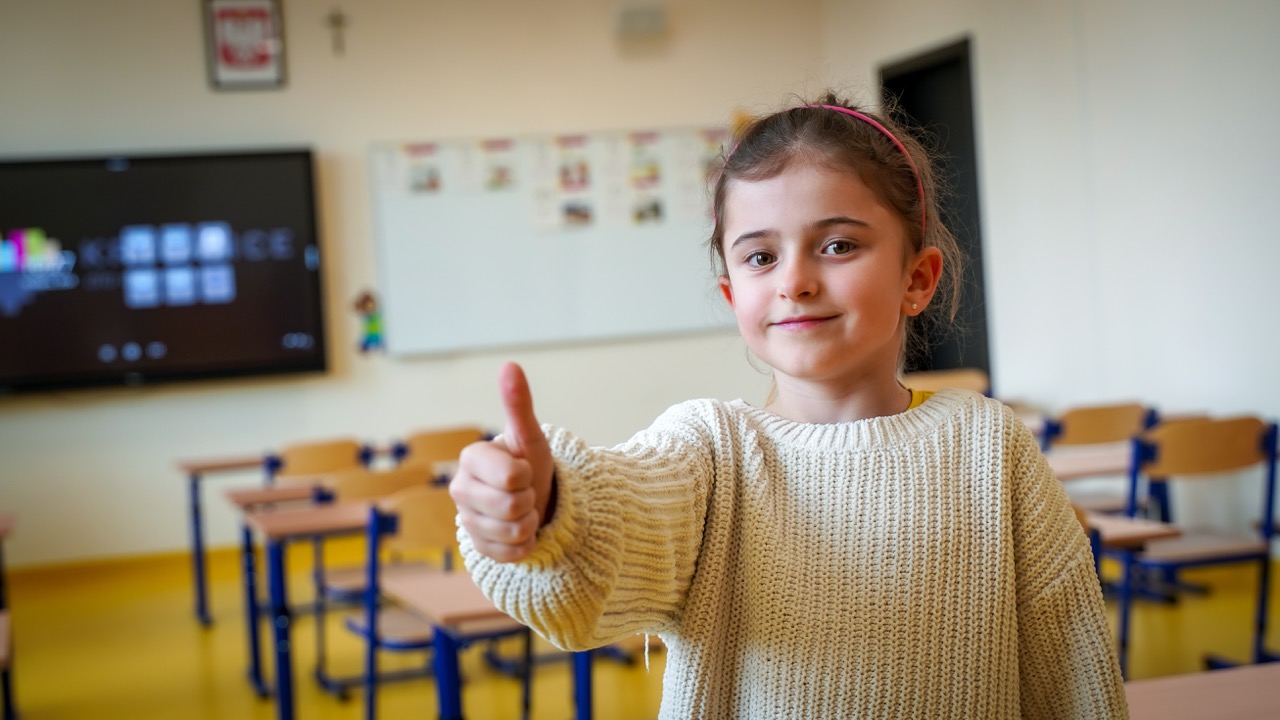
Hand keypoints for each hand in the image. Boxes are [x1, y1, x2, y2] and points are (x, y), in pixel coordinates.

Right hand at [450, 362, 555, 561]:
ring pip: (513, 531)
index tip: (522, 470)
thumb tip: (510, 364)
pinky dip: (526, 545)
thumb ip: (518, 404)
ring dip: (529, 523)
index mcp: (471, 458)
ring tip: (524, 510)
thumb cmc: (529, 464)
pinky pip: (512, 553)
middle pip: (512, 506)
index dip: (526, 475)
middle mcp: (459, 489)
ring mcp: (465, 520)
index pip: (511, 476)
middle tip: (526, 493)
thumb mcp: (529, 436)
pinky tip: (520, 532)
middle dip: (530, 501)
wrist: (533, 500)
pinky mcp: (476, 547)